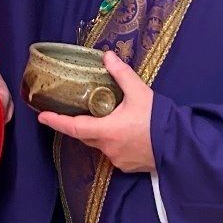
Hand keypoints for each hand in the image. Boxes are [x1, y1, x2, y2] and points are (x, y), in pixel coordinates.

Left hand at [38, 51, 154, 172]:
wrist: (180, 146)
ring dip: (99, 132)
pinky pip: (112, 152)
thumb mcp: (139, 92)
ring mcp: (117, 159)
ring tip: (108, 117)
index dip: (56, 121)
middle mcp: (107, 148)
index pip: (73, 127)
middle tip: (72, 112)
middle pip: (84, 135)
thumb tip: (107, 56)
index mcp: (106, 130)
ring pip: (99, 144)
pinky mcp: (127, 166)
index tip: (41, 117)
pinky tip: (124, 132)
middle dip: (77, 124)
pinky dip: (112, 141)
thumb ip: (121, 74)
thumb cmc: (158, 119)